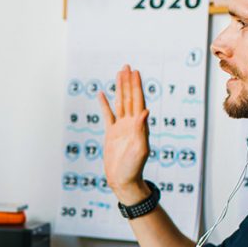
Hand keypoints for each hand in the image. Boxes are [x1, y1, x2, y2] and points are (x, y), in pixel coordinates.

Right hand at [99, 65, 150, 203]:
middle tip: (127, 67)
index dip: (137, 86)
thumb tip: (145, 111)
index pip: (138, 101)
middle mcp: (131, 124)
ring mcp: (121, 127)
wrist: (123, 180)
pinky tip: (101, 94)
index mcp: (139, 126)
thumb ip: (141, 130)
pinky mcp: (111, 133)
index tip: (135, 73)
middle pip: (129, 98)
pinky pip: (107, 115)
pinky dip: (105, 104)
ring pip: (120, 103)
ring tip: (118, 74)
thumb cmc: (134, 167)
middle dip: (128, 82)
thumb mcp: (140, 149)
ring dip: (120, 89)